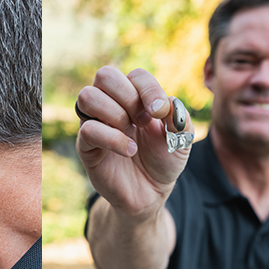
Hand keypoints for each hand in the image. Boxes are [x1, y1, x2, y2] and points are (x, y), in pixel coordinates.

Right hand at [75, 66, 194, 221]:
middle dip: (129, 96)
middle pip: (105, 75)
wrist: (152, 193)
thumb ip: (179, 117)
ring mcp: (96, 124)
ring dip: (116, 113)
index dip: (149, 89)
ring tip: (131, 133)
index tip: (160, 113)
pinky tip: (129, 151)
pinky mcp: (86, 147)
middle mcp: (111, 105)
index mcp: (134, 97)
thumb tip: (167, 103)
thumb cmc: (164, 160)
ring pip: (87, 96)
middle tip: (143, 121)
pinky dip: (113, 139)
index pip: (135, 75)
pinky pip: (87, 130)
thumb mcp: (182, 138)